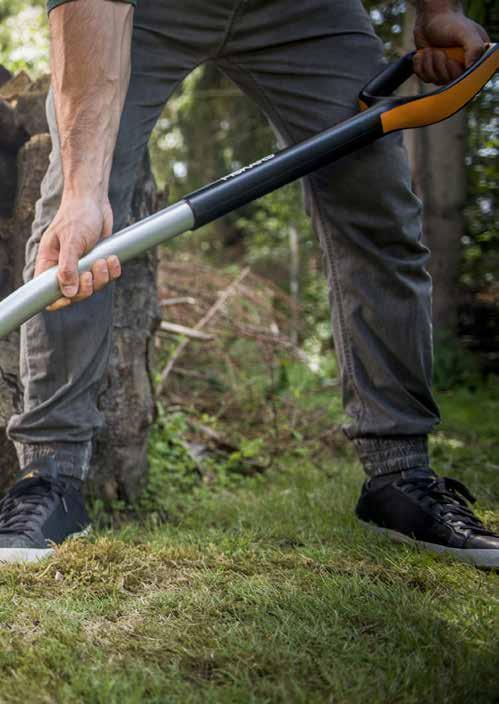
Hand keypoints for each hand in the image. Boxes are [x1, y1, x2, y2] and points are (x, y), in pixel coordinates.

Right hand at [34, 195, 120, 310]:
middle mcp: (64, 267)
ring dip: (101, 277)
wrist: (93, 199)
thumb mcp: (72, 240)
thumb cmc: (77, 215)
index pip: (48, 292)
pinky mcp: (97, 262)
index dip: (59, 300)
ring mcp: (82, 266)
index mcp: (50, 262)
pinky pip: (106, 277)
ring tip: (104, 260)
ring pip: (92, 287)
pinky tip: (113, 258)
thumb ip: (68, 267)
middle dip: (87, 287)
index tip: (73, 295)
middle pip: (74, 294)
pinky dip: (112, 271)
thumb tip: (69, 293)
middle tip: (92, 271)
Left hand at [414, 6, 488, 83]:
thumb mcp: (465, 33)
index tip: (449, 60)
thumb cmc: (449, 22)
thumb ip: (474, 49)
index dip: (454, 73)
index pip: (465, 78)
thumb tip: (471, 68)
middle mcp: (460, 65)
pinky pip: (424, 78)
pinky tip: (421, 54)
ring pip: (435, 80)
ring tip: (428, 49)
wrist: (430, 17)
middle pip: (448, 81)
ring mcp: (445, 68)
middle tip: (437, 50)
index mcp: (474, 57)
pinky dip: (419, 66)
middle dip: (439, 66)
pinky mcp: (431, 69)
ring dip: (428, 65)